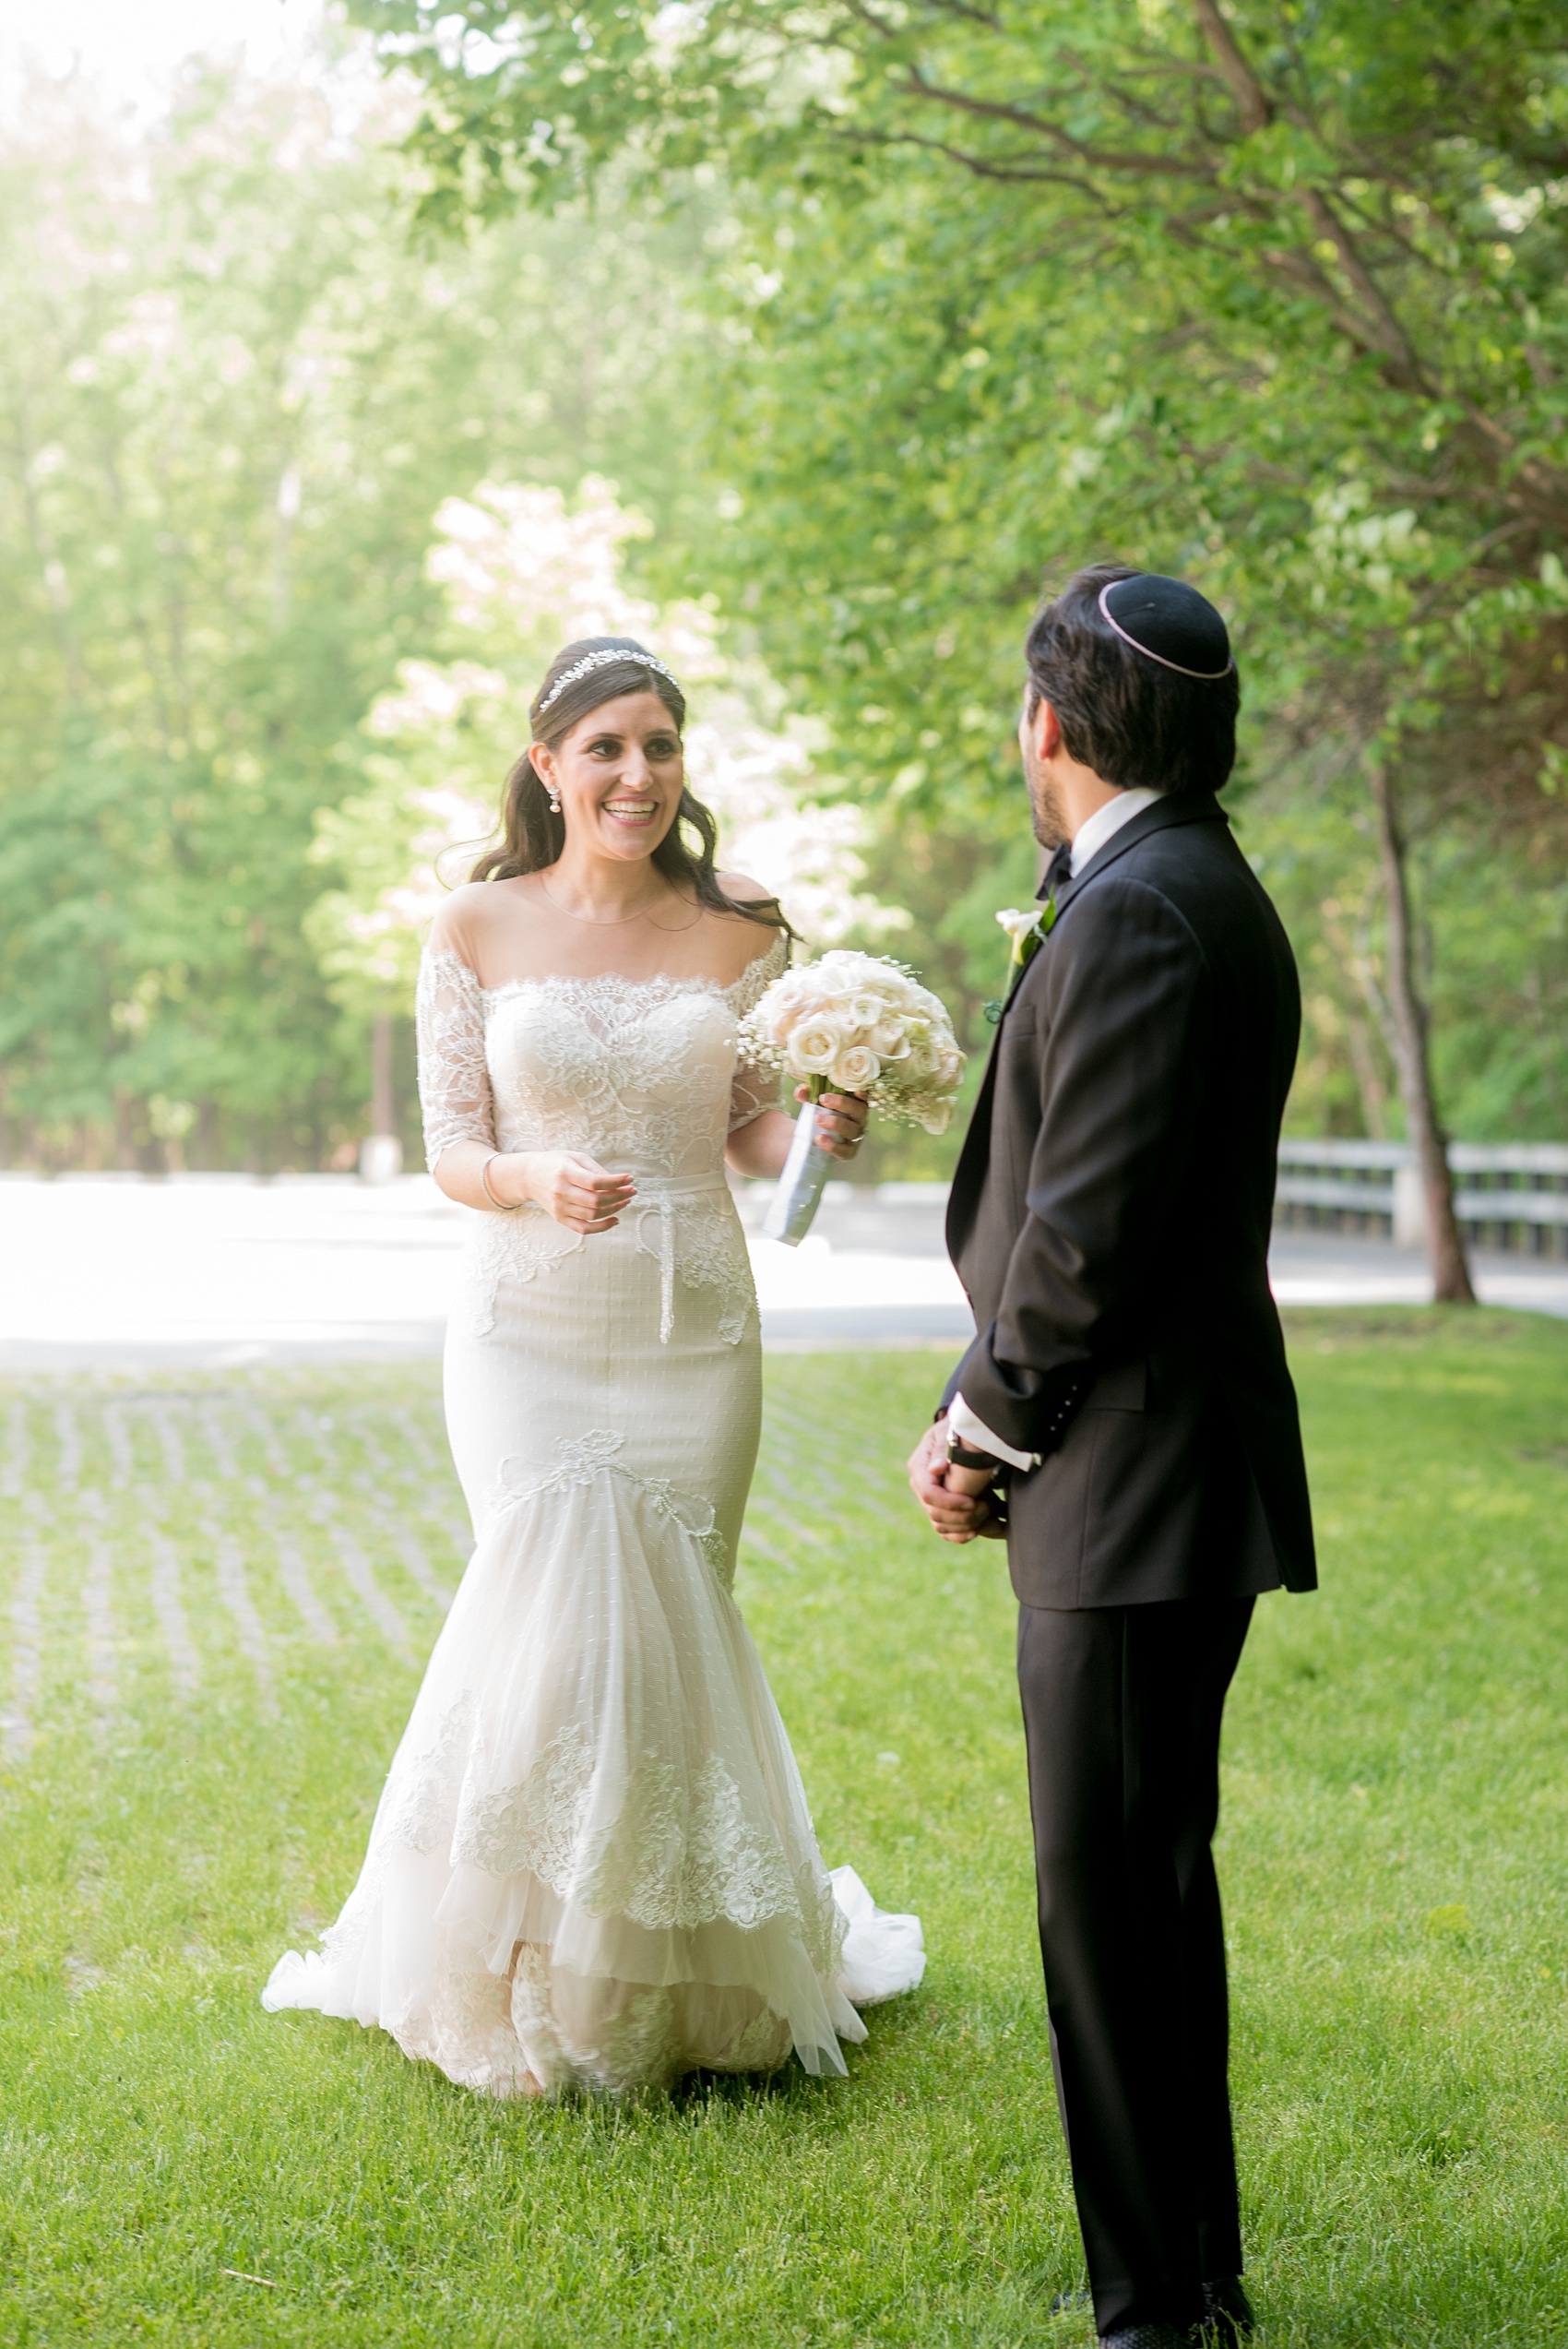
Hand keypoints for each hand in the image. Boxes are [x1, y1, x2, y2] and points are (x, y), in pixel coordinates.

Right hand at [502, 1152, 636, 1232]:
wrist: (530, 1176)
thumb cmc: (556, 1163)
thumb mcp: (575, 1157)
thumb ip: (596, 1169)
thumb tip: (618, 1183)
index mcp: (565, 1173)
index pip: (596, 1182)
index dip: (616, 1182)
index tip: (629, 1179)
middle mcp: (561, 1192)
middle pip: (596, 1201)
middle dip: (619, 1197)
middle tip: (631, 1191)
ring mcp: (560, 1208)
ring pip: (593, 1215)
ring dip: (614, 1209)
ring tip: (625, 1201)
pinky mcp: (560, 1218)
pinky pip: (584, 1229)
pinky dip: (602, 1227)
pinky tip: (615, 1220)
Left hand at [797, 1085, 867, 1161]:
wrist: (811, 1140)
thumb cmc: (818, 1115)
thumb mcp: (812, 1101)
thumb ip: (806, 1093)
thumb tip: (801, 1092)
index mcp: (855, 1104)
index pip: (864, 1096)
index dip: (863, 1092)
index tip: (855, 1090)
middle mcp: (859, 1119)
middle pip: (860, 1110)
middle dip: (842, 1103)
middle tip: (823, 1099)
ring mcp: (855, 1137)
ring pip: (852, 1130)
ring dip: (835, 1123)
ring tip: (817, 1119)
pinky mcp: (848, 1152)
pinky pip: (844, 1151)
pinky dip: (832, 1145)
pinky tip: (819, 1139)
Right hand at [906, 1420, 996, 1544]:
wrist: (960, 1434)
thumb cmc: (955, 1429)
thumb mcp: (949, 1431)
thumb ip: (943, 1448)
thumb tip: (936, 1467)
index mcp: (920, 1467)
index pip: (930, 1494)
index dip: (951, 1503)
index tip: (973, 1501)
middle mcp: (920, 1486)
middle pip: (935, 1513)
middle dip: (962, 1515)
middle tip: (987, 1507)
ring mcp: (929, 1499)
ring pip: (940, 1525)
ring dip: (965, 1525)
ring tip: (987, 1514)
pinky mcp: (940, 1508)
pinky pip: (945, 1530)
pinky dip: (960, 1535)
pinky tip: (976, 1531)